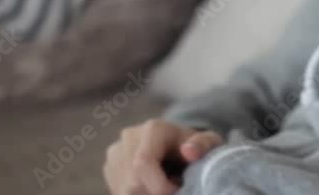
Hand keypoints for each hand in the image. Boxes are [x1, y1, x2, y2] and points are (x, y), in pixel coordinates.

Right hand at [103, 119, 223, 194]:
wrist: (179, 144)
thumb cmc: (195, 146)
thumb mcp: (207, 143)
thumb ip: (203, 145)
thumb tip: (189, 152)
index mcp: (153, 129)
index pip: (143, 163)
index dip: (158, 186)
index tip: (177, 191)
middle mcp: (128, 138)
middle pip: (131, 182)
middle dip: (153, 193)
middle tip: (175, 189)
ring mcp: (115, 153)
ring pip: (123, 190)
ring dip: (144, 194)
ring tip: (164, 184)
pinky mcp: (110, 168)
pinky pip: (120, 191)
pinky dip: (138, 194)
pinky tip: (151, 187)